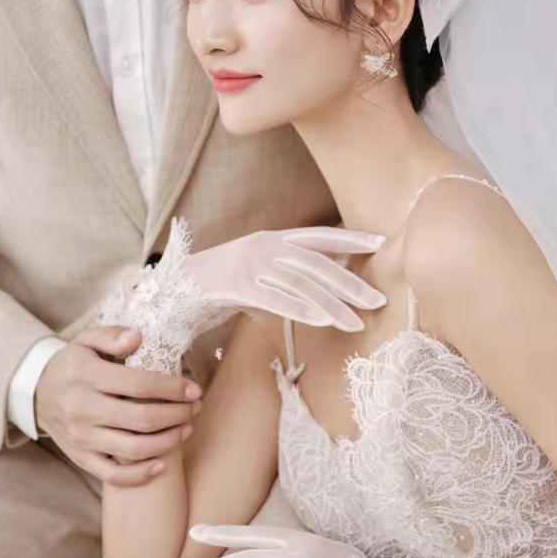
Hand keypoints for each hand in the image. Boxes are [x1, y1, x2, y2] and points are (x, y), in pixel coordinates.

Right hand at [35, 326, 201, 487]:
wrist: (35, 393)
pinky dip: (140, 475)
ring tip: (186, 429)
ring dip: (168, 441)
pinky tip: (161, 464)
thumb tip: (138, 338)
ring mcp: (81, 437)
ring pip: (133, 448)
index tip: (194, 389)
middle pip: (142, 418)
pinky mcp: (80, 457)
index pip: (139, 384)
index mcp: (87, 376)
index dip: (172, 388)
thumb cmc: (72, 365)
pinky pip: (113, 475)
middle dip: (177, 414)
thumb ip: (112, 336)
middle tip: (194, 408)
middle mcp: (83, 409)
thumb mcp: (86, 341)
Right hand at [185, 228, 386, 331]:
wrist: (176, 286)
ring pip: (301, 284)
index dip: (349, 238)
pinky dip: (303, 310)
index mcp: (273, 237)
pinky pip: (277, 299)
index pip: (318, 235)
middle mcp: (265, 245)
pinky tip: (324, 321)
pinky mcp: (237, 284)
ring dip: (333, 305)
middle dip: (350, 284)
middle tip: (378, 300)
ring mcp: (251, 263)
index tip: (380, 243)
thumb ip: (288, 272)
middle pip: (317, 264)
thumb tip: (326, 283)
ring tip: (357, 322)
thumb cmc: (222, 283)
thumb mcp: (259, 270)